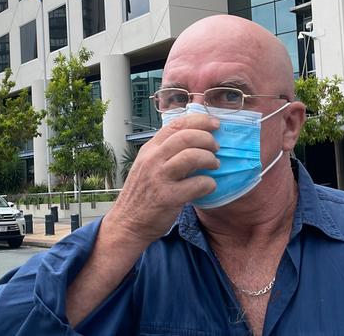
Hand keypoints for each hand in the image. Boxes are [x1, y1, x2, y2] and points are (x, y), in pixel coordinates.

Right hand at [106, 113, 219, 242]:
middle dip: (207, 139)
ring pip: (192, 156)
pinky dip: (208, 183)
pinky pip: (197, 184)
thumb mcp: (149, 166)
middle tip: (216, 148)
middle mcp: (153, 160)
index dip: (199, 121)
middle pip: (186, 136)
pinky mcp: (168, 197)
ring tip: (214, 165)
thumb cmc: (142, 194)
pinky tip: (208, 186)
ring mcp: (159, 178)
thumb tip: (196, 140)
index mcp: (150, 149)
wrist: (127, 223)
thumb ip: (167, 152)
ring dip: (210, 159)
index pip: (176, 125)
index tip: (215, 124)